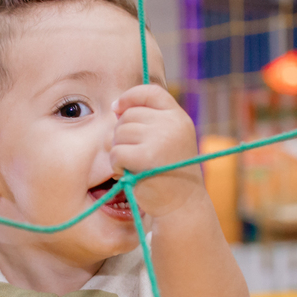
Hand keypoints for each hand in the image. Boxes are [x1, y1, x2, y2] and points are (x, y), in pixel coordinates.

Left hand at [110, 85, 202, 217]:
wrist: (181, 205)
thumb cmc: (168, 173)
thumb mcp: (167, 140)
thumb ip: (148, 121)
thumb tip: (115, 106)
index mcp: (179, 117)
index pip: (150, 92)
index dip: (130, 97)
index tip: (117, 108)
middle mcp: (172, 124)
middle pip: (129, 115)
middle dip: (121, 134)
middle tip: (132, 154)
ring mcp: (161, 139)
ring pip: (119, 133)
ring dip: (117, 150)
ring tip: (132, 165)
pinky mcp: (146, 157)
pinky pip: (116, 152)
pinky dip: (116, 164)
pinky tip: (127, 173)